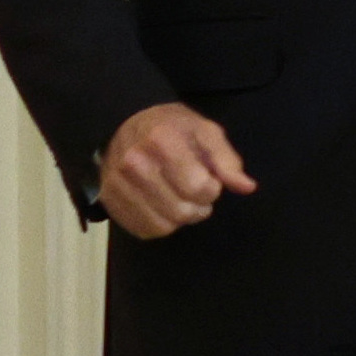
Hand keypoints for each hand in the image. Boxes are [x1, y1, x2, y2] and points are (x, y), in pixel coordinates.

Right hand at [96, 101, 251, 242]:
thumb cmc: (171, 128)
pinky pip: (144, 230)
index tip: (208, 178)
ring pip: (163, 225)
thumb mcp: (206, 132)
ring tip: (179, 200)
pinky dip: (160, 224)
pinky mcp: (109, 202)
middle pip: (181, 210)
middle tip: (195, 192)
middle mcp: (134, 163)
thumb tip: (246, 187)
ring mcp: (116, 185)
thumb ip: (227, 160)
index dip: (212, 188)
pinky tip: (161, 207)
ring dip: (179, 218)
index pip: (199, 187)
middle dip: (198, 206)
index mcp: (162, 140)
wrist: (125, 125)